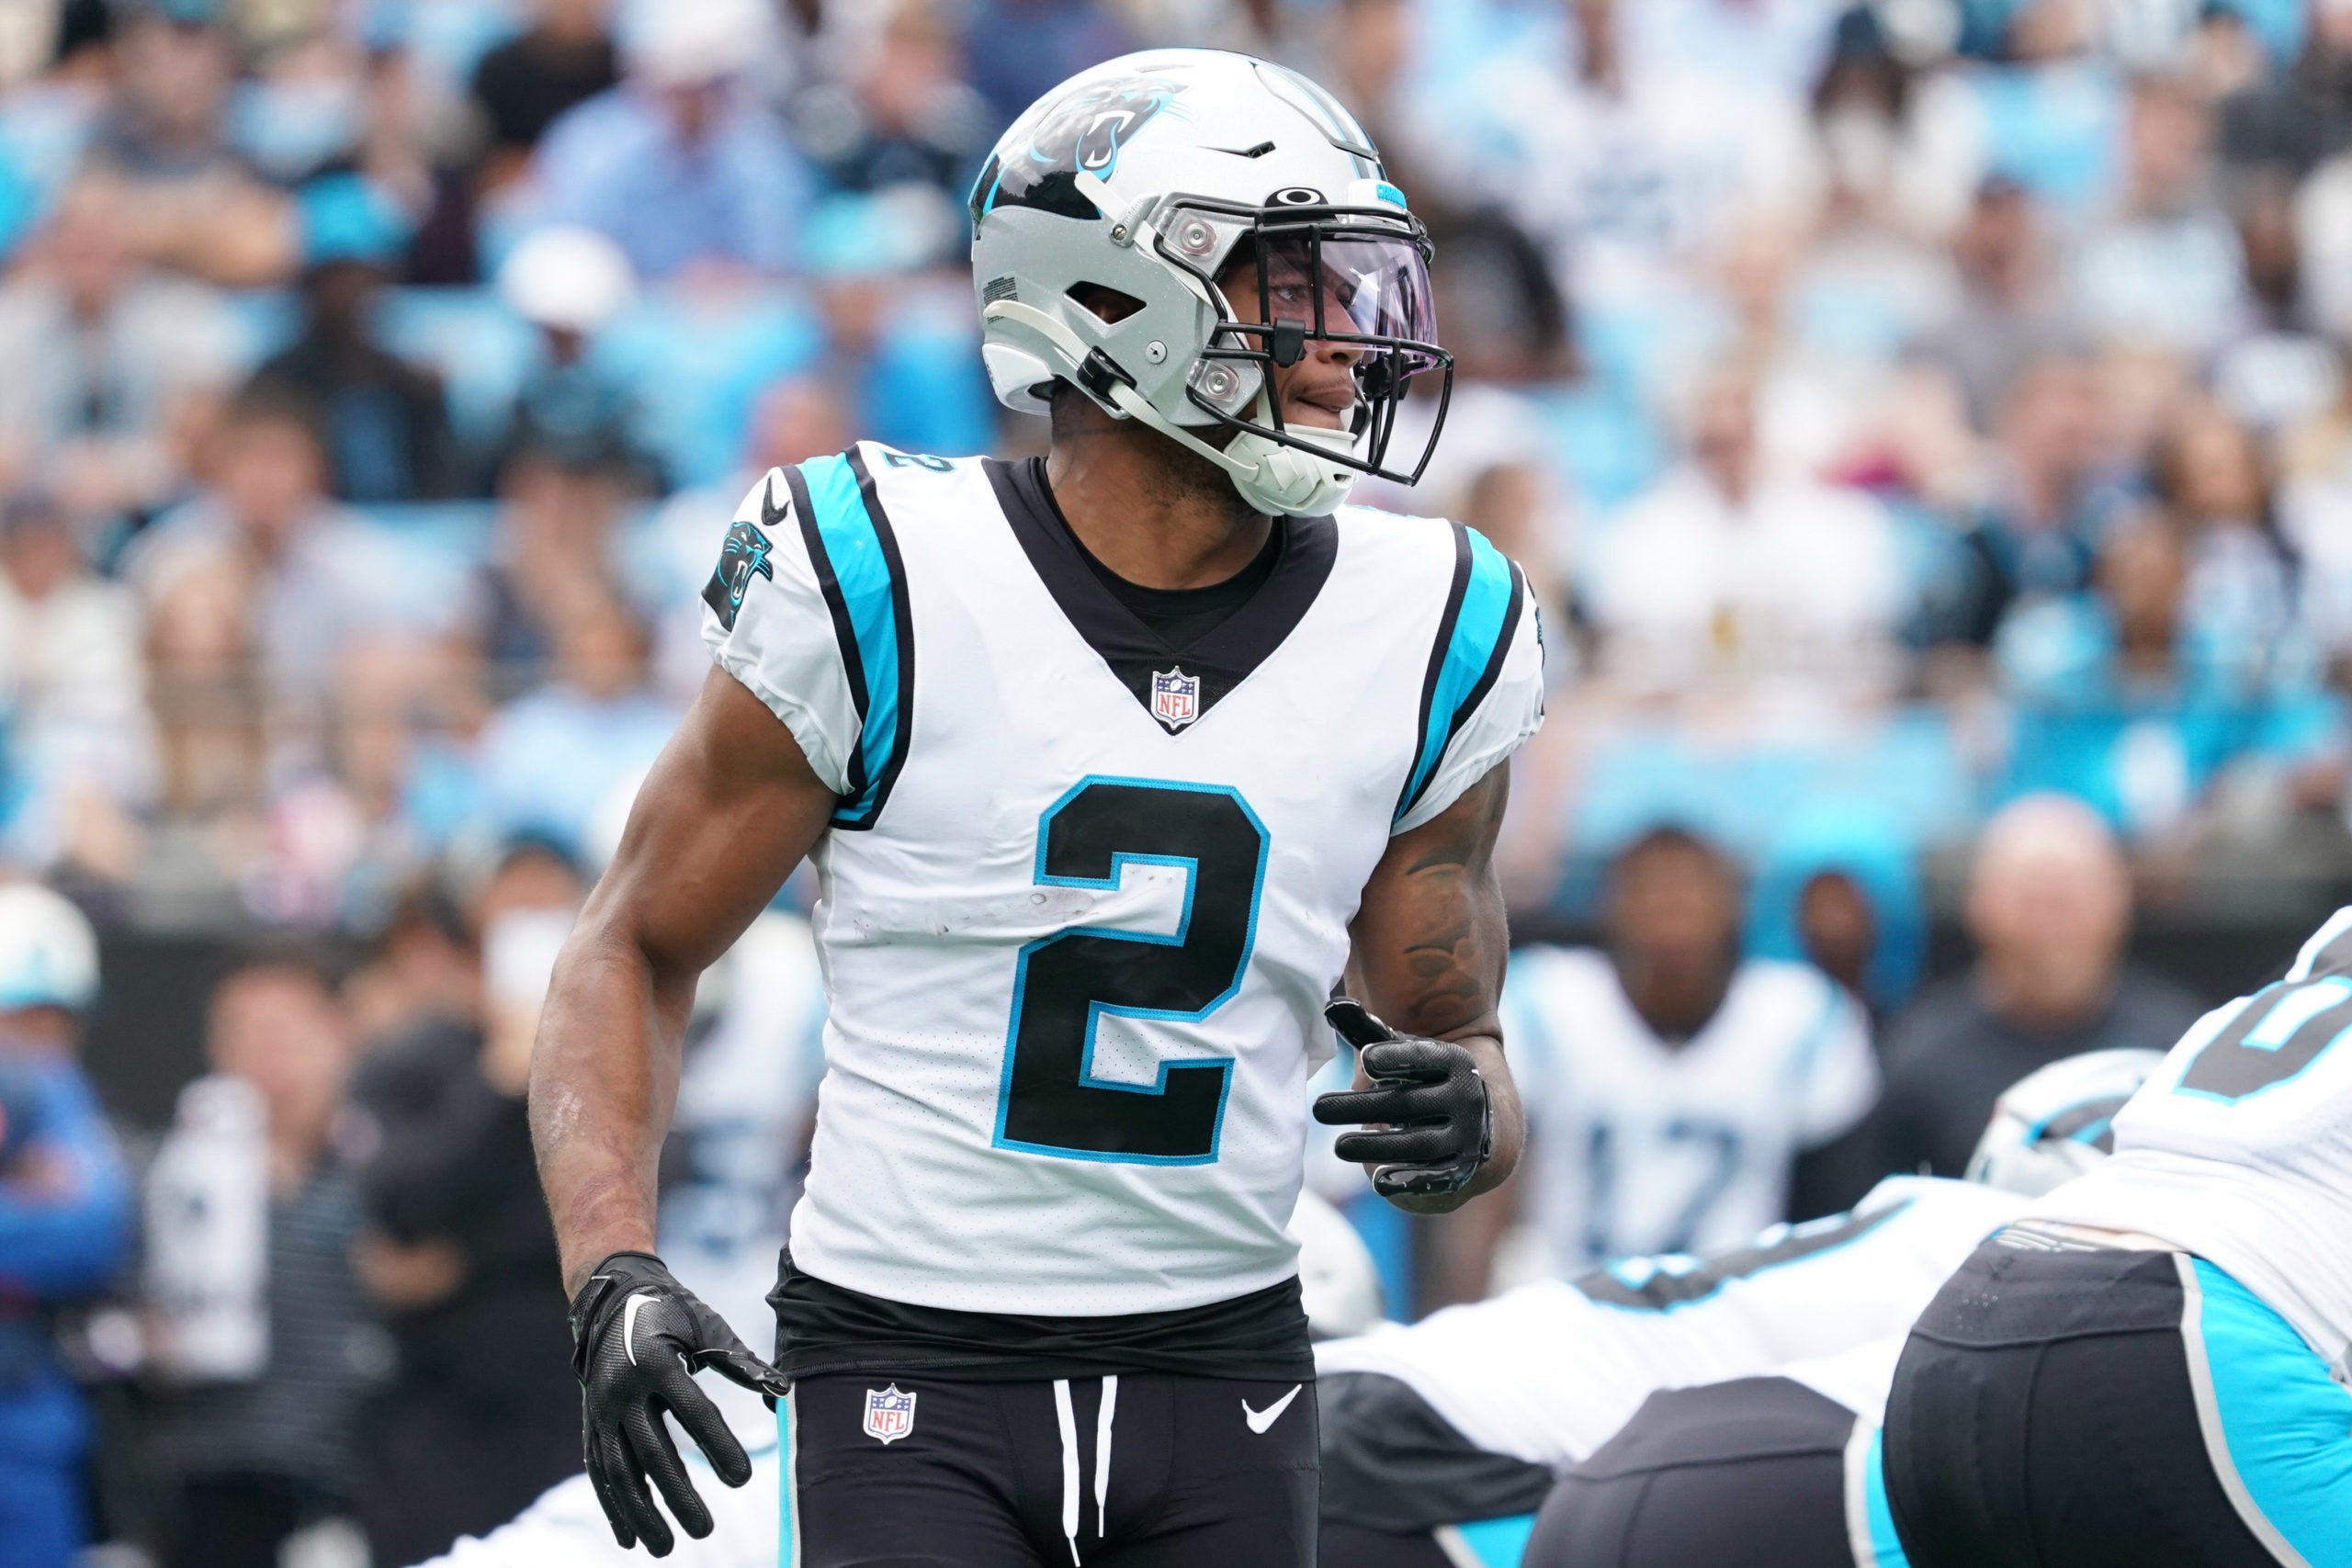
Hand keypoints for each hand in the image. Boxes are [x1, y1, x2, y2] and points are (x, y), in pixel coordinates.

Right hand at [569, 1251, 788, 1555]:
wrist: (612, 1299)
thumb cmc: (673, 1313)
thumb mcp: (709, 1328)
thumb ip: (743, 1364)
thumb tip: (783, 1394)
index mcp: (658, 1361)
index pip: (694, 1412)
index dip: (719, 1446)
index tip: (744, 1479)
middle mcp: (623, 1388)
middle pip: (652, 1452)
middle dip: (678, 1495)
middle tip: (705, 1530)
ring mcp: (601, 1408)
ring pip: (619, 1470)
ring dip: (641, 1513)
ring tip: (665, 1548)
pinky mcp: (591, 1422)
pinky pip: (600, 1470)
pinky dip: (613, 1506)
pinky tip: (628, 1539)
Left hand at [1312, 998, 1493, 1200]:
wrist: (1482, 1124)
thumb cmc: (1425, 1081)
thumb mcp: (1403, 1054)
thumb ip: (1369, 1033)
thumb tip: (1333, 1006)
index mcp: (1453, 1062)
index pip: (1424, 1058)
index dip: (1396, 1058)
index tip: (1366, 1060)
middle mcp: (1465, 1099)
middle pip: (1407, 1103)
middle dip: (1361, 1106)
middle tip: (1318, 1109)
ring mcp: (1465, 1138)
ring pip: (1419, 1143)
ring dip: (1377, 1146)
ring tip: (1339, 1146)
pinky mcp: (1458, 1171)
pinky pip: (1434, 1178)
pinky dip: (1408, 1180)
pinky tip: (1378, 1181)